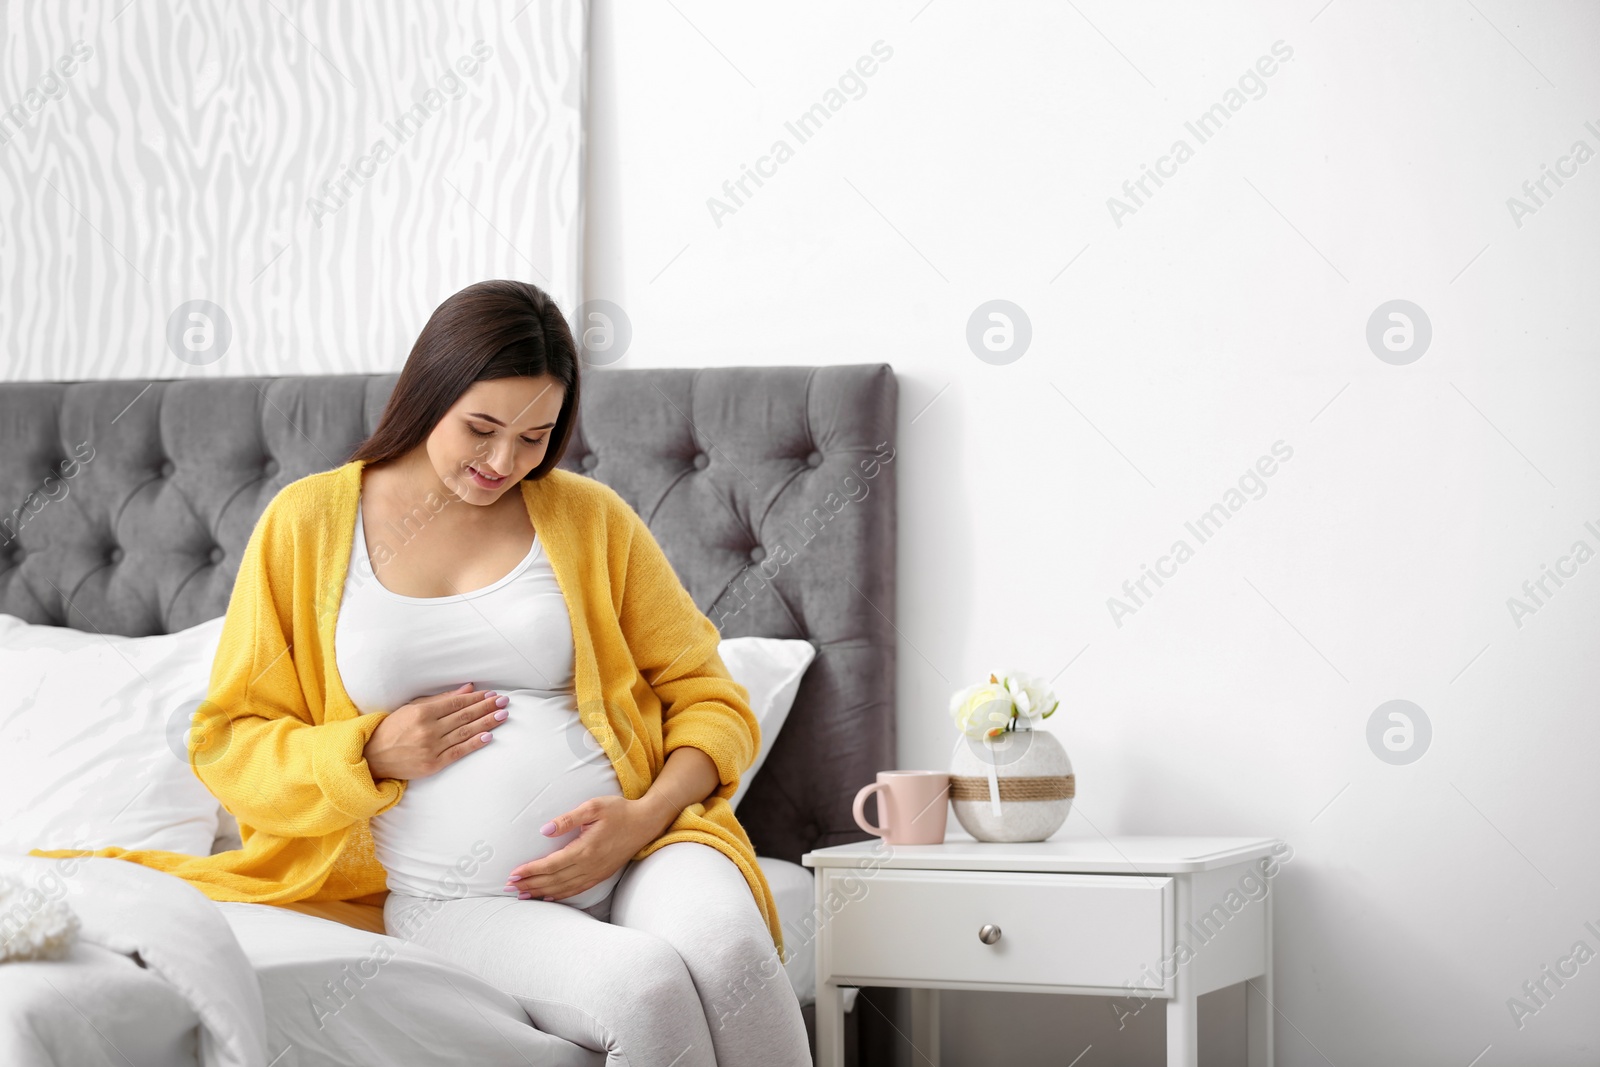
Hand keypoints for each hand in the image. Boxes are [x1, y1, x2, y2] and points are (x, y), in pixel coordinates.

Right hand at [362, 682, 510, 780]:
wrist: (373, 757)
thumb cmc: (392, 729)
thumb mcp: (412, 708)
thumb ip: (441, 699)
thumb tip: (467, 688)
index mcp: (422, 713)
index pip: (456, 703)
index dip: (476, 698)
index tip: (492, 694)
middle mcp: (428, 730)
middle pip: (464, 716)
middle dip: (486, 707)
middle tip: (504, 702)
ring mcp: (431, 748)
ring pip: (464, 733)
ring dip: (486, 723)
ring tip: (503, 715)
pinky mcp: (432, 765)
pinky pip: (458, 752)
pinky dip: (474, 744)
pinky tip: (488, 736)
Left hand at [504, 796, 664, 900]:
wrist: (645, 823)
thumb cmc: (619, 811)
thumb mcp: (593, 807)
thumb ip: (568, 819)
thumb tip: (544, 831)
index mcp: (585, 849)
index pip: (551, 864)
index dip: (531, 870)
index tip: (513, 874)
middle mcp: (589, 865)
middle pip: (554, 880)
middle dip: (530, 884)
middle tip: (510, 888)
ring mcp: (596, 873)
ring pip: (564, 888)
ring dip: (541, 892)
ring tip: (523, 894)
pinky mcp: (601, 874)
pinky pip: (577, 889)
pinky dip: (560, 894)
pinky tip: (549, 896)